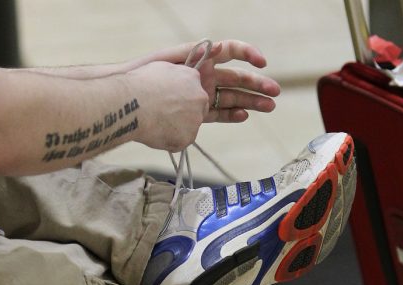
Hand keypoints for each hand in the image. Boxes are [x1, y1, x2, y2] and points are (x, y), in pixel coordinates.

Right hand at [127, 61, 208, 151]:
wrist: (131, 103)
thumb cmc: (140, 85)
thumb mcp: (160, 67)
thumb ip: (174, 74)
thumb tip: (175, 80)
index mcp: (193, 78)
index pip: (194, 90)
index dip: (181, 98)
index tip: (168, 102)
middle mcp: (200, 98)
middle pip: (197, 110)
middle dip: (183, 114)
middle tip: (163, 116)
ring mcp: (195, 120)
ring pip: (188, 128)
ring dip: (176, 128)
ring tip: (155, 124)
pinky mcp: (187, 138)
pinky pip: (180, 142)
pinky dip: (169, 141)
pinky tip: (155, 133)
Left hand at [130, 40, 280, 122]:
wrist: (127, 99)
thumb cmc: (144, 75)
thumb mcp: (171, 59)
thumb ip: (196, 58)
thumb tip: (219, 54)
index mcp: (200, 58)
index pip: (230, 51)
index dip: (248, 54)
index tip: (262, 62)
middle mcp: (202, 75)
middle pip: (235, 77)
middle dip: (256, 85)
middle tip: (275, 93)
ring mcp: (199, 94)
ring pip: (230, 96)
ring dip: (250, 101)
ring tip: (269, 107)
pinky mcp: (193, 113)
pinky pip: (216, 113)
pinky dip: (230, 115)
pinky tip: (243, 115)